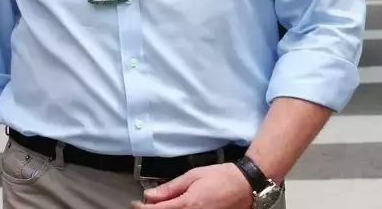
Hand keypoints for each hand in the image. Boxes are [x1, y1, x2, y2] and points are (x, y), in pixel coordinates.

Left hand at [132, 163, 252, 208]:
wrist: (246, 185)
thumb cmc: (220, 176)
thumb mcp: (192, 176)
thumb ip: (170, 188)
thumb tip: (150, 194)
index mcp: (190, 204)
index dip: (145, 208)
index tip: (136, 204)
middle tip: (145, 204)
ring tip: (159, 205)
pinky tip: (174, 206)